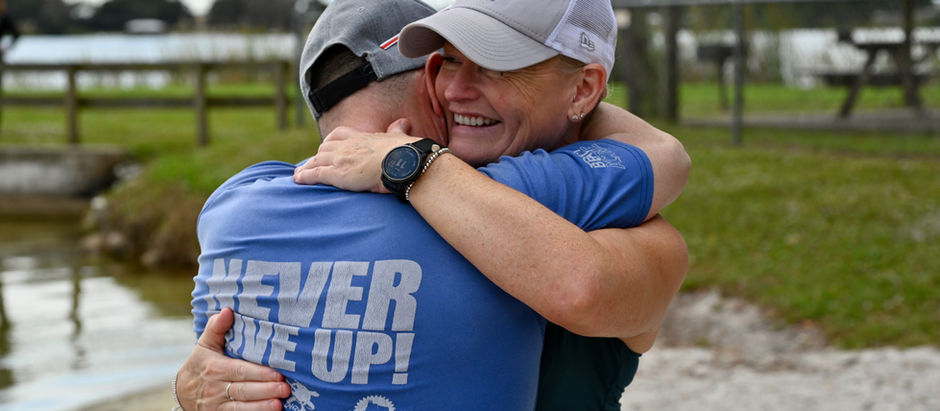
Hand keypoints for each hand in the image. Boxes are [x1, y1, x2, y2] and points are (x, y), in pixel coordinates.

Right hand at [176, 308, 289, 409]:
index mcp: (216, 368)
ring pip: (241, 408)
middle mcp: (216, 388)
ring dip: (261, 407)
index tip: (278, 374)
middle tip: (285, 389)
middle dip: (266, 390)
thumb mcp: (205, 345)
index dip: (260, 373)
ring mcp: (218, 405)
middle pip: (244, 390)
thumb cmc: (201, 364)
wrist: (182, 391)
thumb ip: (217, 328)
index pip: (240, 371)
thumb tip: (227, 310)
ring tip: (279, 405)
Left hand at [293, 119, 419, 191]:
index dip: (331, 141)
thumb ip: (397, 130)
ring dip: (308, 167)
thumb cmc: (404, 152)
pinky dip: (305, 176)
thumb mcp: (399, 136)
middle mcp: (347, 146)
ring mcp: (340, 159)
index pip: (339, 135)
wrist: (402, 163)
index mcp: (361, 137)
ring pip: (317, 161)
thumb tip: (404, 123)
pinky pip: (315, 174)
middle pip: (325, 148)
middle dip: (319, 156)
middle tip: (314, 163)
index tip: (328, 146)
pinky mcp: (337, 174)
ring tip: (301, 174)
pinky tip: (298, 179)